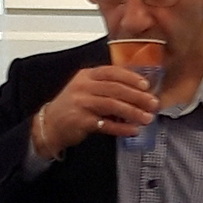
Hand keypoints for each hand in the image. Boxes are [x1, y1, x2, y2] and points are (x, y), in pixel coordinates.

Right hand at [34, 66, 160, 155]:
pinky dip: (122, 128)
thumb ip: (106, 87)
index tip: (146, 85)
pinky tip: (132, 130)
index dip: (131, 77)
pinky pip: (106, 124)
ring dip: (133, 112)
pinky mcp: (81, 121)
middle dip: (137, 96)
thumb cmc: (72, 107)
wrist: (50, 125)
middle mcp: (84, 87)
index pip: (112, 72)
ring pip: (113, 105)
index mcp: (87, 76)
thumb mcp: (86, 89)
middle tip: (153, 103)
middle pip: (115, 89)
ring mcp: (81, 104)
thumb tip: (135, 91)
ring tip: (146, 118)